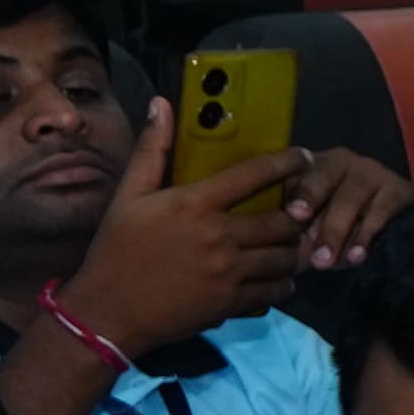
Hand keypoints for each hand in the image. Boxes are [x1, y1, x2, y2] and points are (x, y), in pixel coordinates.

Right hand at [61, 103, 308, 355]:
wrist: (108, 310)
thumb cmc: (116, 249)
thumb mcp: (128, 196)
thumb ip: (152, 150)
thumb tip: (161, 104)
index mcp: (195, 203)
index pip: (255, 175)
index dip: (287, 163)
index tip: (304, 158)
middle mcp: (219, 235)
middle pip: (281, 221)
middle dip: (296, 216)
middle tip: (298, 213)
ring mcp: (228, 272)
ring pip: (283, 257)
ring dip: (292, 251)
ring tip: (290, 246)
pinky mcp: (231, 303)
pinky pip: (273, 290)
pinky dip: (281, 283)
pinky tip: (275, 278)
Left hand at [281, 143, 412, 269]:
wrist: (393, 226)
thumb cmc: (333, 227)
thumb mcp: (309, 228)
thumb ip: (292, 233)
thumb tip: (274, 253)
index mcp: (308, 164)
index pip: (294, 172)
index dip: (292, 192)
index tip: (291, 214)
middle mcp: (339, 161)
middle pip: (322, 179)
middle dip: (312, 207)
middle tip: (300, 227)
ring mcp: (370, 172)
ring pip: (350, 198)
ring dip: (335, 231)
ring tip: (325, 261)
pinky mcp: (398, 188)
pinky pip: (381, 211)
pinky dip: (366, 235)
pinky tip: (356, 256)